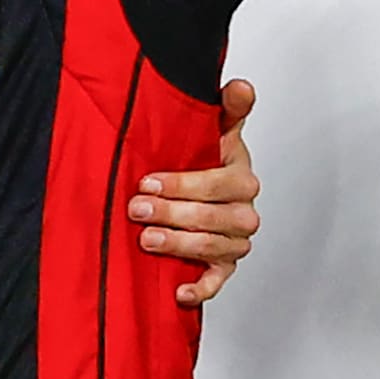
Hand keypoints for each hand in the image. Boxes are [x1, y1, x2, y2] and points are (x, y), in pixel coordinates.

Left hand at [132, 73, 260, 307]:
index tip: (148, 180)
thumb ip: (227, 109)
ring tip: (147, 240)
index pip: (220, 183)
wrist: (198, 194)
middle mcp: (243, 211)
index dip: (184, 184)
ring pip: (215, 247)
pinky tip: (178, 291)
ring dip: (180, 245)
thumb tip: (239, 86)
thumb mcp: (213, 131)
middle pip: (215, 217)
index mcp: (241, 177)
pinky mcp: (222, 266)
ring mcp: (234, 240)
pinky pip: (218, 281)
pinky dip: (201, 290)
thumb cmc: (203, 161)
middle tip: (136, 209)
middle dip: (173, 213)